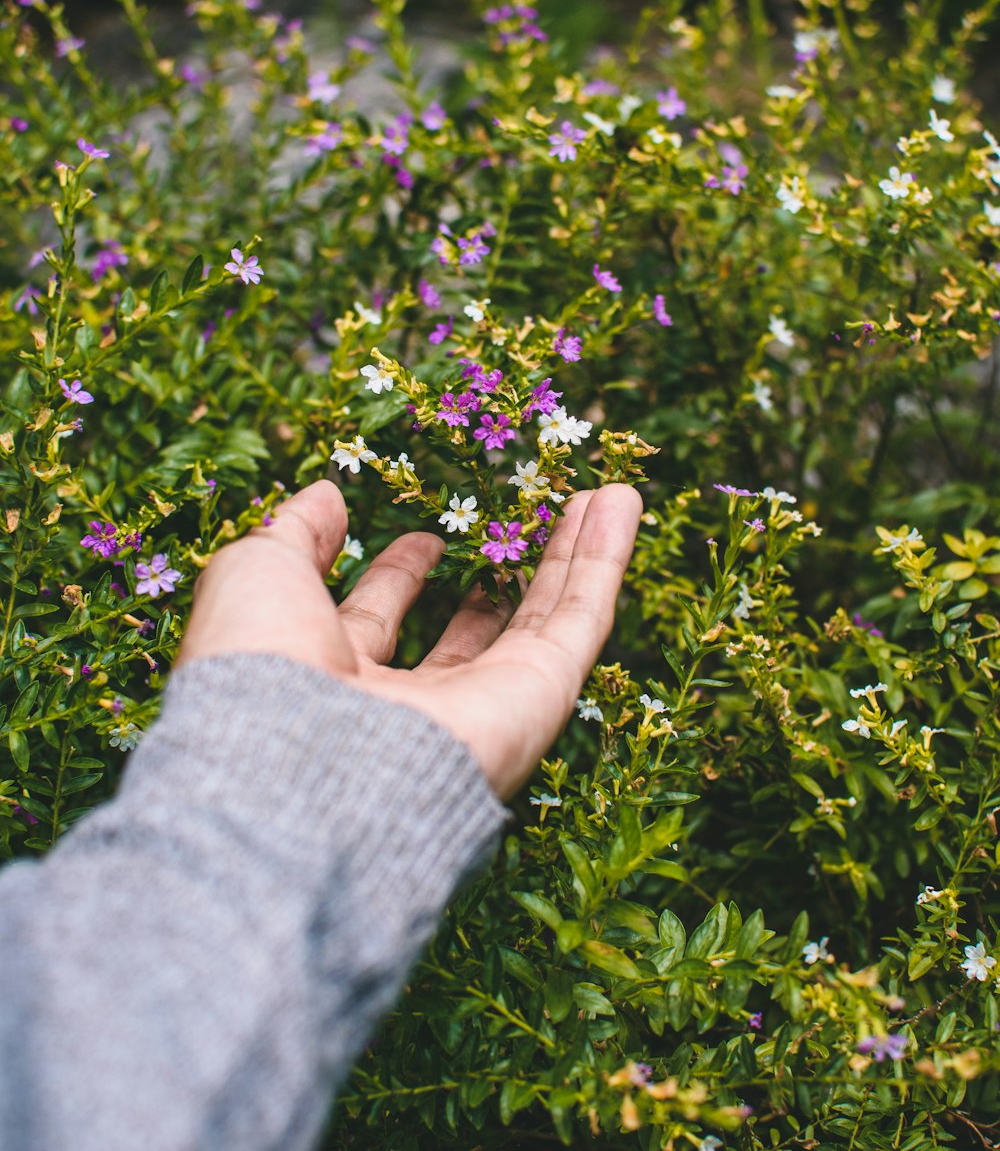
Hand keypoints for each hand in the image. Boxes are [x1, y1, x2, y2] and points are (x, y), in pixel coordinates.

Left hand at [176, 480, 641, 797]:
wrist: (299, 762)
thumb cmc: (261, 666)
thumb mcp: (258, 572)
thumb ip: (296, 531)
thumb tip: (325, 494)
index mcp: (332, 680)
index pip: (376, 622)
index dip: (398, 576)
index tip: (420, 535)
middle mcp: (410, 703)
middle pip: (472, 629)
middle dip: (497, 569)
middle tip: (524, 513)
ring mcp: (481, 707)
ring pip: (540, 621)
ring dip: (571, 555)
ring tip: (602, 498)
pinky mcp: (538, 702)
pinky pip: (579, 620)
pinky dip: (604, 560)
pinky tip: (620, 504)